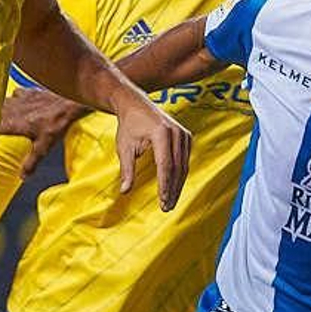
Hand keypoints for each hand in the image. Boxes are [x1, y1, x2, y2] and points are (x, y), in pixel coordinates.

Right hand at [0, 88, 87, 174]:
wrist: (70, 102)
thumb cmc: (58, 123)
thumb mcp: (44, 146)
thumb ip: (32, 161)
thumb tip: (23, 176)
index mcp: (15, 123)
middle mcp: (14, 110)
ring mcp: (21, 99)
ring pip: (4, 103)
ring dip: (0, 109)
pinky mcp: (30, 92)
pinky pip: (16, 93)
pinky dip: (14, 98)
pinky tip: (17, 102)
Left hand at [111, 90, 190, 210]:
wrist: (135, 104)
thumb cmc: (129, 125)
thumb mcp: (124, 147)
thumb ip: (127, 169)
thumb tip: (125, 191)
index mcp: (161, 133)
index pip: (165, 165)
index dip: (165, 185)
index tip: (162, 201)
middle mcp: (176, 132)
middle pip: (178, 167)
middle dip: (172, 189)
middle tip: (166, 207)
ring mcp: (183, 133)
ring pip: (184, 165)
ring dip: (178, 185)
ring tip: (170, 201)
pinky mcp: (186, 136)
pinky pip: (185, 159)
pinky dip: (180, 175)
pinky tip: (174, 187)